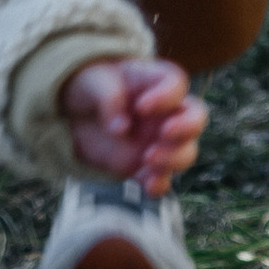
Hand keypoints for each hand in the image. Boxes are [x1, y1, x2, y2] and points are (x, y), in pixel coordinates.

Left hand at [60, 57, 206, 196]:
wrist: (72, 114)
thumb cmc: (89, 86)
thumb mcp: (92, 81)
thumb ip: (108, 97)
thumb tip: (121, 129)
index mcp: (155, 82)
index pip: (177, 84)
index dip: (166, 96)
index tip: (141, 107)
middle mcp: (165, 112)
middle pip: (196, 118)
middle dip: (187, 128)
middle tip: (164, 133)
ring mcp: (158, 140)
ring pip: (185, 152)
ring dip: (174, 158)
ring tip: (147, 158)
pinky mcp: (145, 166)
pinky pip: (162, 179)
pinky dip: (160, 185)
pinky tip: (148, 187)